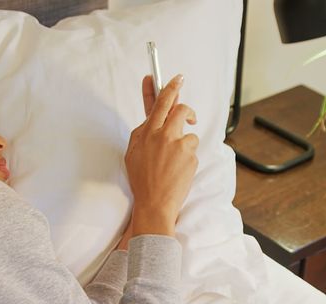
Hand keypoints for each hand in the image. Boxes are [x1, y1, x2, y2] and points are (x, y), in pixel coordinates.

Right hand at [123, 74, 198, 236]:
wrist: (154, 203)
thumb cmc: (142, 180)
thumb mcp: (133, 152)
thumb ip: (142, 132)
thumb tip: (153, 119)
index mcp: (146, 132)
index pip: (160, 103)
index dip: (168, 87)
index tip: (177, 78)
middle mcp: (162, 135)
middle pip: (180, 109)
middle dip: (186, 108)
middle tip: (189, 116)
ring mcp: (178, 144)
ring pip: (188, 132)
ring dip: (184, 143)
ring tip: (174, 162)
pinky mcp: (190, 155)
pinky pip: (192, 149)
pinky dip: (188, 157)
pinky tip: (179, 170)